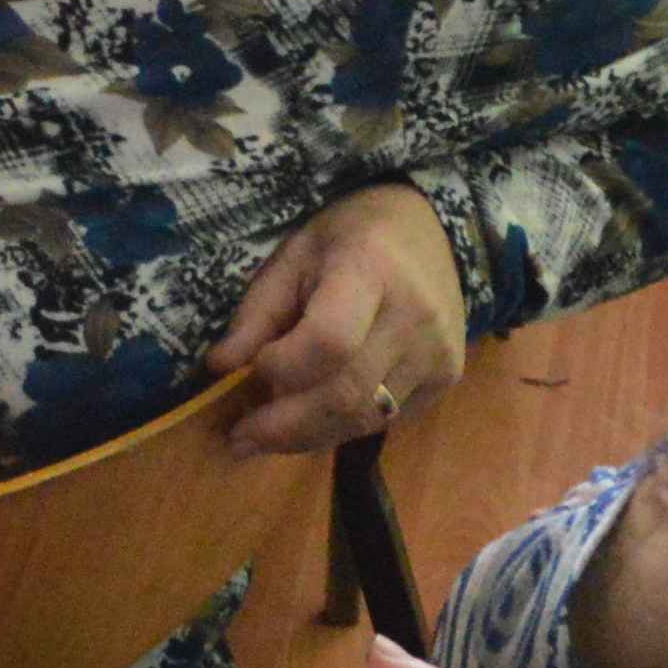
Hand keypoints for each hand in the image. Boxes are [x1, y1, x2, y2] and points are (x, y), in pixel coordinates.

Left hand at [209, 186, 466, 452]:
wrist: (426, 229)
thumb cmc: (347, 239)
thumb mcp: (291, 258)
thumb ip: (256, 314)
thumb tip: (219, 369)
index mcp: (370, 270)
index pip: (330, 341)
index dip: (284, 368)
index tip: (251, 369)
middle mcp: (415, 317)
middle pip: (346, 394)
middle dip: (285, 426)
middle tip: (240, 439)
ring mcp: (438, 353)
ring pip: (364, 419)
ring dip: (308, 436)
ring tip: (265, 435)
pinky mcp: (447, 379)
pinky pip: (384, 420)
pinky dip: (340, 427)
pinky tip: (311, 420)